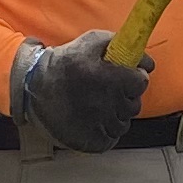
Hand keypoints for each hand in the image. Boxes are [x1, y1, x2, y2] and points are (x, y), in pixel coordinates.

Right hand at [10, 32, 153, 151]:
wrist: (34, 87)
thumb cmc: (64, 63)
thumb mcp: (91, 41)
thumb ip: (122, 45)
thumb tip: (147, 61)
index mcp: (111, 79)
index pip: (141, 82)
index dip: (134, 78)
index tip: (124, 76)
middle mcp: (108, 104)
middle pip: (134, 104)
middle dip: (125, 96)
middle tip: (107, 90)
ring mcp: (100, 125)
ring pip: (123, 122)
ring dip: (116, 114)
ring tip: (98, 105)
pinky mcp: (92, 141)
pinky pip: (112, 138)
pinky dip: (107, 131)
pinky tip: (95, 120)